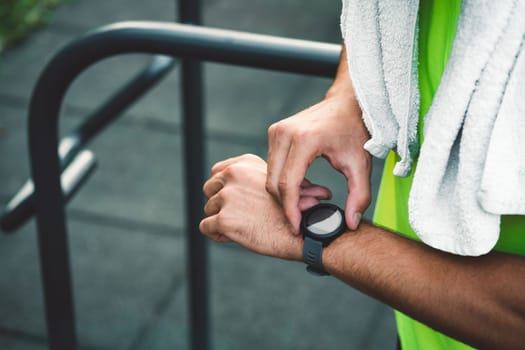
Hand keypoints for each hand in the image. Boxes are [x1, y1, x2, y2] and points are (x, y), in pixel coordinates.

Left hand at [200, 154, 305, 260]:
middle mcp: (233, 175)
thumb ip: (249, 177)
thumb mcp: (273, 180)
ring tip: (242, 227)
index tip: (235, 200)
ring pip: (208, 209)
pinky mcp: (224, 218)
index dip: (223, 189)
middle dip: (219, 204)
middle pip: (208, 189)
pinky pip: (205, 227)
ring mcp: (228, 196)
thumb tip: (225, 181)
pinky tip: (234, 237)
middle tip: (238, 216)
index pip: (216, 172)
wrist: (302, 230)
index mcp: (244, 164)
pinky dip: (217, 234)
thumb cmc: (292, 209)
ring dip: (220, 220)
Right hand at [266, 92, 370, 233]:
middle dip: (287, 204)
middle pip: (273, 182)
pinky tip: (303, 185)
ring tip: (309, 199)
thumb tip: (350, 224)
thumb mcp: (360, 165)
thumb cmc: (353, 130)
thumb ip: (359, 196)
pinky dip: (283, 181)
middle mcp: (284, 133)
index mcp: (305, 140)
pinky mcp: (274, 133)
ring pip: (270, 176)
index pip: (288, 184)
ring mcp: (276, 131)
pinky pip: (271, 166)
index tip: (297, 227)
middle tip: (306, 216)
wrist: (345, 103)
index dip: (291, 210)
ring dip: (285, 193)